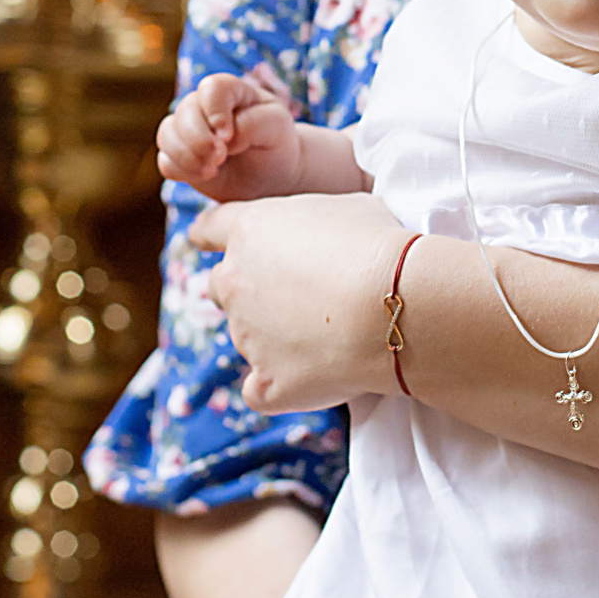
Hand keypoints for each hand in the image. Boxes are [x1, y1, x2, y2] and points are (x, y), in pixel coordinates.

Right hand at [157, 72, 301, 200]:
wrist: (271, 173)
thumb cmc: (275, 142)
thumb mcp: (276, 128)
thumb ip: (252, 125)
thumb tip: (224, 138)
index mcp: (230, 91)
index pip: (212, 88)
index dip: (214, 111)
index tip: (228, 136)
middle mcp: (204, 106)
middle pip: (185, 111)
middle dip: (199, 139)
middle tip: (220, 158)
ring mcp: (188, 130)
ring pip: (167, 134)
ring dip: (187, 157)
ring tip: (212, 170)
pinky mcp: (180, 156)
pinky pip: (166, 161)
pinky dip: (182, 171)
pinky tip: (205, 175)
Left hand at [190, 192, 408, 413]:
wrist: (395, 306)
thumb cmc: (378, 247)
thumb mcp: (346, 207)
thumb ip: (311, 224)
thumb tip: (318, 240)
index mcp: (250, 231)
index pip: (210, 228)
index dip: (208, 234)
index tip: (203, 238)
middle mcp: (234, 282)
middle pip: (221, 287)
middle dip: (245, 290)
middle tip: (291, 295)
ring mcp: (246, 336)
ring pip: (247, 337)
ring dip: (275, 336)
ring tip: (330, 334)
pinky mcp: (266, 382)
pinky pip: (260, 390)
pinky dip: (278, 386)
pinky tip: (309, 378)